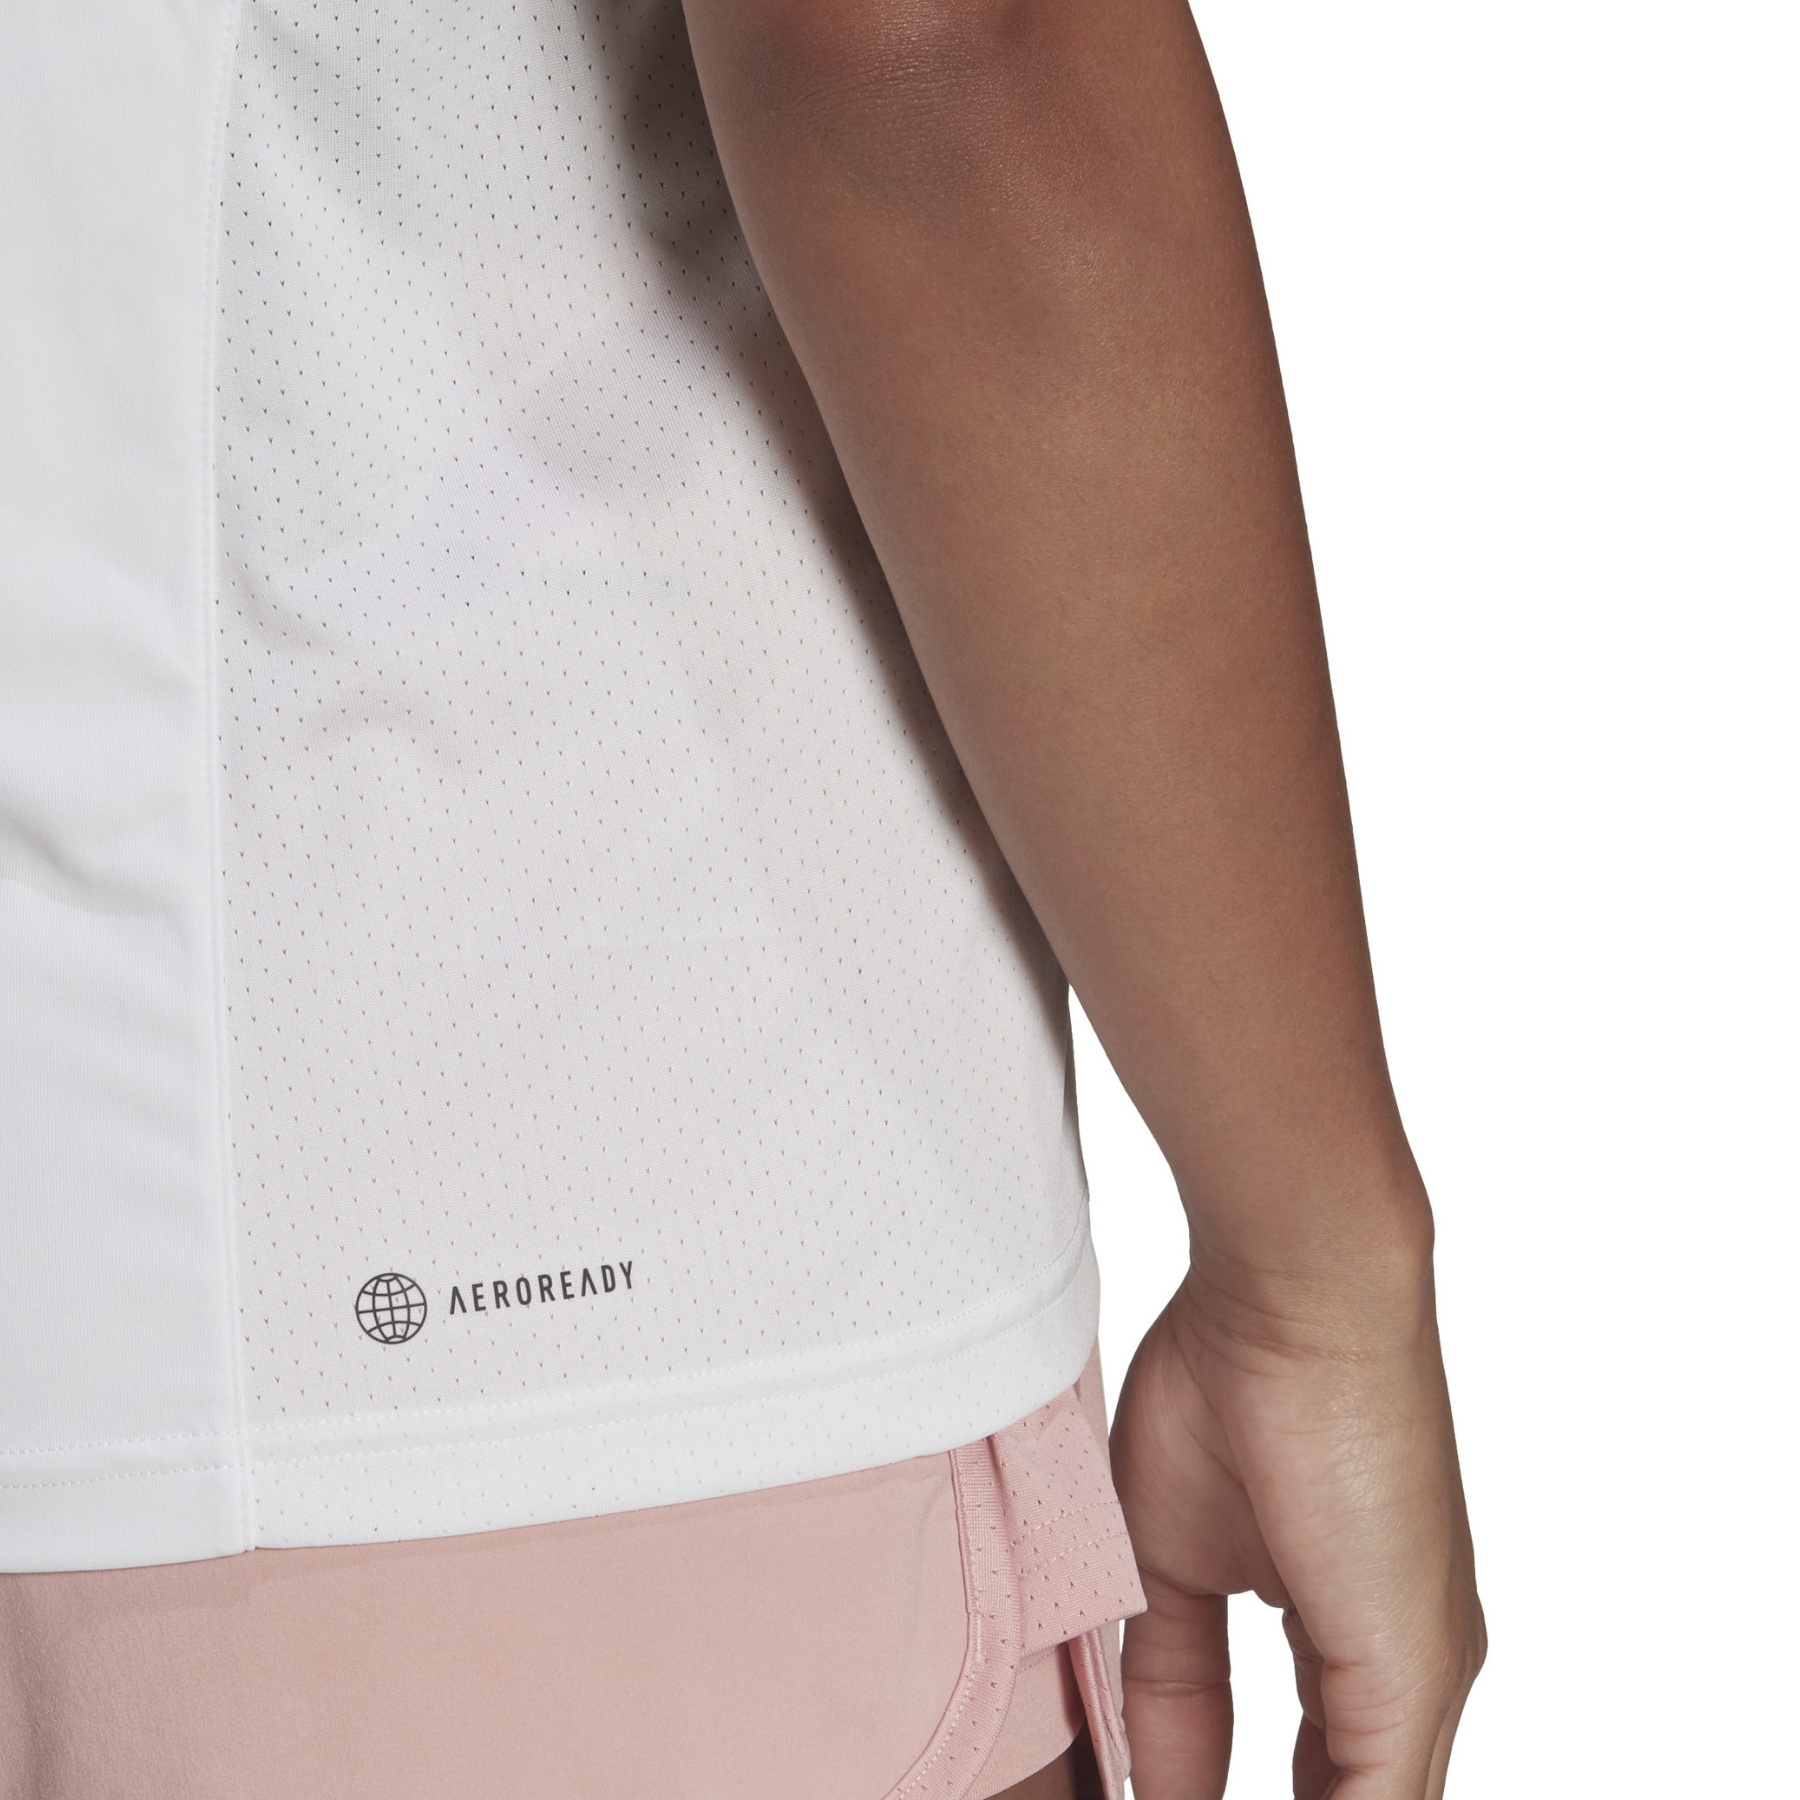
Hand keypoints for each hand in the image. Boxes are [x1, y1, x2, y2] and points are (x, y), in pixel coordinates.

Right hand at [1110, 1254, 1483, 1798]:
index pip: (1305, 1767)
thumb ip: (1171, 1682)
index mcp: (1343, 1626)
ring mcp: (1416, 1672)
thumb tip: (1146, 1787)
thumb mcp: (1171, 1563)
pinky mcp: (1413, 1670)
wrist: (1293, 1298)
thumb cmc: (1229, 1382)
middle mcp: (1397, 1660)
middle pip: (1335, 1792)